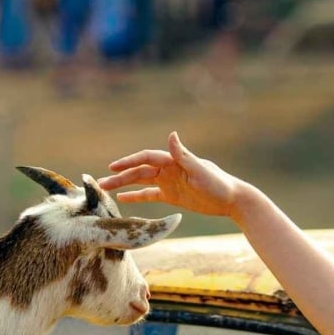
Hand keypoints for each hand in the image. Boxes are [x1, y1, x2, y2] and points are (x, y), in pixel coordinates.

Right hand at [99, 132, 246, 218]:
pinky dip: (136, 196)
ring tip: (105, 190)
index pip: (145, 158)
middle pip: (139, 171)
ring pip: (141, 182)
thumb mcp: (200, 170)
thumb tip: (171, 134)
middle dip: (120, 176)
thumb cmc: (219, 184)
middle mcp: (168, 169)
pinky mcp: (172, 195)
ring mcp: (169, 182)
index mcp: (173, 161)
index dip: (128, 162)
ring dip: (124, 185)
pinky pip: (150, 195)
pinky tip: (122, 200)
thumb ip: (183, 154)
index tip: (112, 168)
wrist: (233, 199)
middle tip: (100, 184)